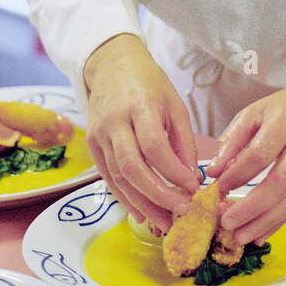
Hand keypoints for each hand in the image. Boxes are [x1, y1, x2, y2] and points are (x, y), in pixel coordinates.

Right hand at [82, 33, 199, 230]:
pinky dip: (125, 198)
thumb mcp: (174, 104)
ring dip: (142, 203)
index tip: (192, 187)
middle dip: (158, 195)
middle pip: (132, 167)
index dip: (173, 171)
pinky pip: (108, 177)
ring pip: (118, 177)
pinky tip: (141, 213)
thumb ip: (183, 141)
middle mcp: (115, 122)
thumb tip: (191, 179)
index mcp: (140, 106)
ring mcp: (99, 134)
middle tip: (180, 212)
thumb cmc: (149, 83)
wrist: (111, 64)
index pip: (154, 145)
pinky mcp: (92, 145)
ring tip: (164, 221)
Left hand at [205, 76, 285, 246]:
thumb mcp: (256, 111)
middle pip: (281, 182)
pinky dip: (280, 221)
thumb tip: (215, 171)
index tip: (219, 187)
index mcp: (285, 119)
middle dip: (252, 207)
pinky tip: (261, 233)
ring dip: (266, 222)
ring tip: (241, 236)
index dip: (239, 174)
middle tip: (227, 222)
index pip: (261, 153)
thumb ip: (233, 139)